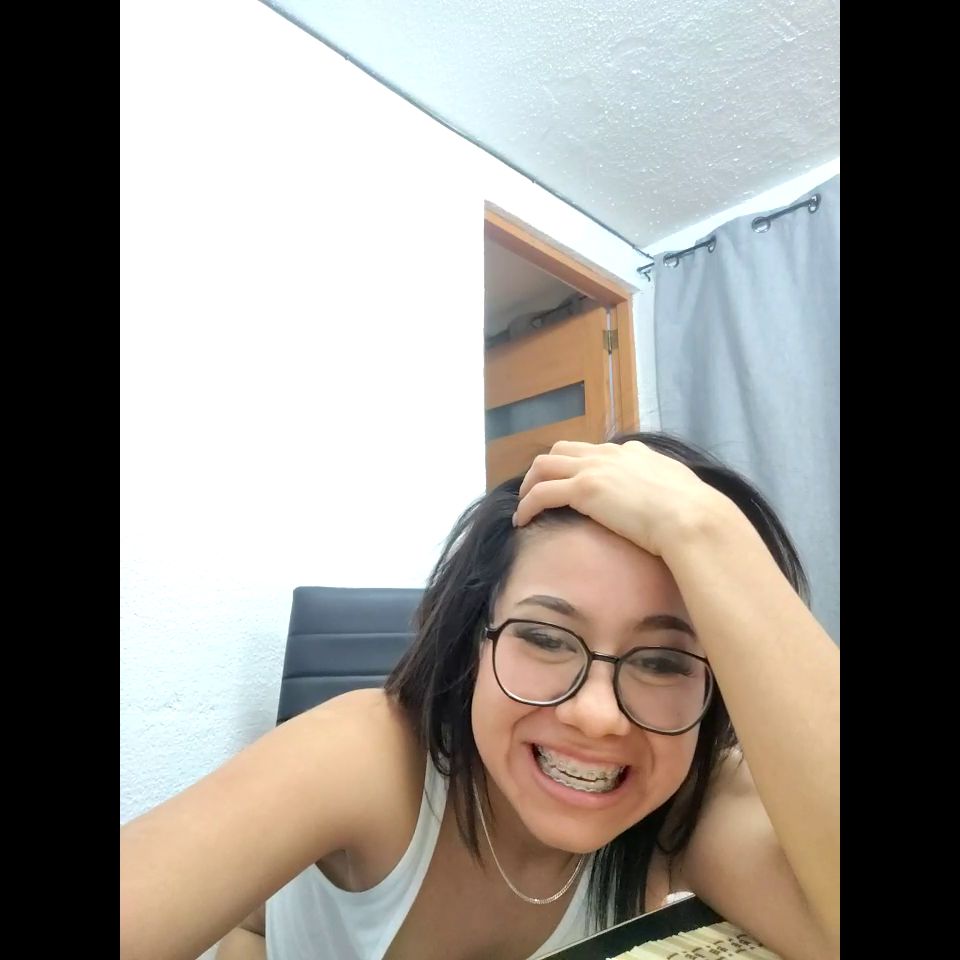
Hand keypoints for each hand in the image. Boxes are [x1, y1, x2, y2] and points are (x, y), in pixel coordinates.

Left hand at [514, 440, 731, 559]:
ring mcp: (594, 469)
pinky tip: (522, 521)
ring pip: (544, 466)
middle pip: (561, 450)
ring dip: (529, 484)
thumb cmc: (693, 511)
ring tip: (523, 506)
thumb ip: (663, 486)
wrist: (691, 517)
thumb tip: (665, 498)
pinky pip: (541, 493)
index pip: (593, 450)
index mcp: (632, 453)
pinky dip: (526, 505)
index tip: (570, 485)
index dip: (575, 466)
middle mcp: (609, 454)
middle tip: (537, 491)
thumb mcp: (677, 489)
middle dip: (545, 468)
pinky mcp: (583, 490)